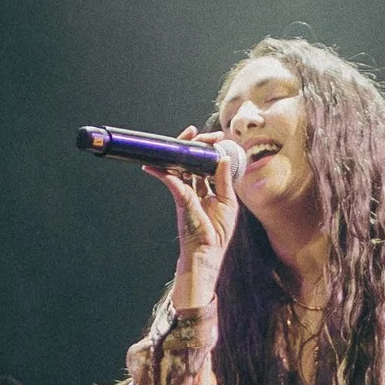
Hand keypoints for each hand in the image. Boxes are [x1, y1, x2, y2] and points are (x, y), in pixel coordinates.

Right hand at [152, 136, 241, 307]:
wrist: (207, 251)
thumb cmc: (217, 232)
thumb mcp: (228, 202)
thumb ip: (224, 180)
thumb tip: (224, 158)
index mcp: (208, 189)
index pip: (205, 165)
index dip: (207, 151)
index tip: (214, 138)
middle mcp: (195, 189)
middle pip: (190, 162)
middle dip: (192, 145)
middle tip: (196, 132)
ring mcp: (186, 193)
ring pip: (179, 167)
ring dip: (179, 151)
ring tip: (184, 136)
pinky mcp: (180, 199)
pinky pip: (170, 181)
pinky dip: (162, 172)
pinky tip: (155, 164)